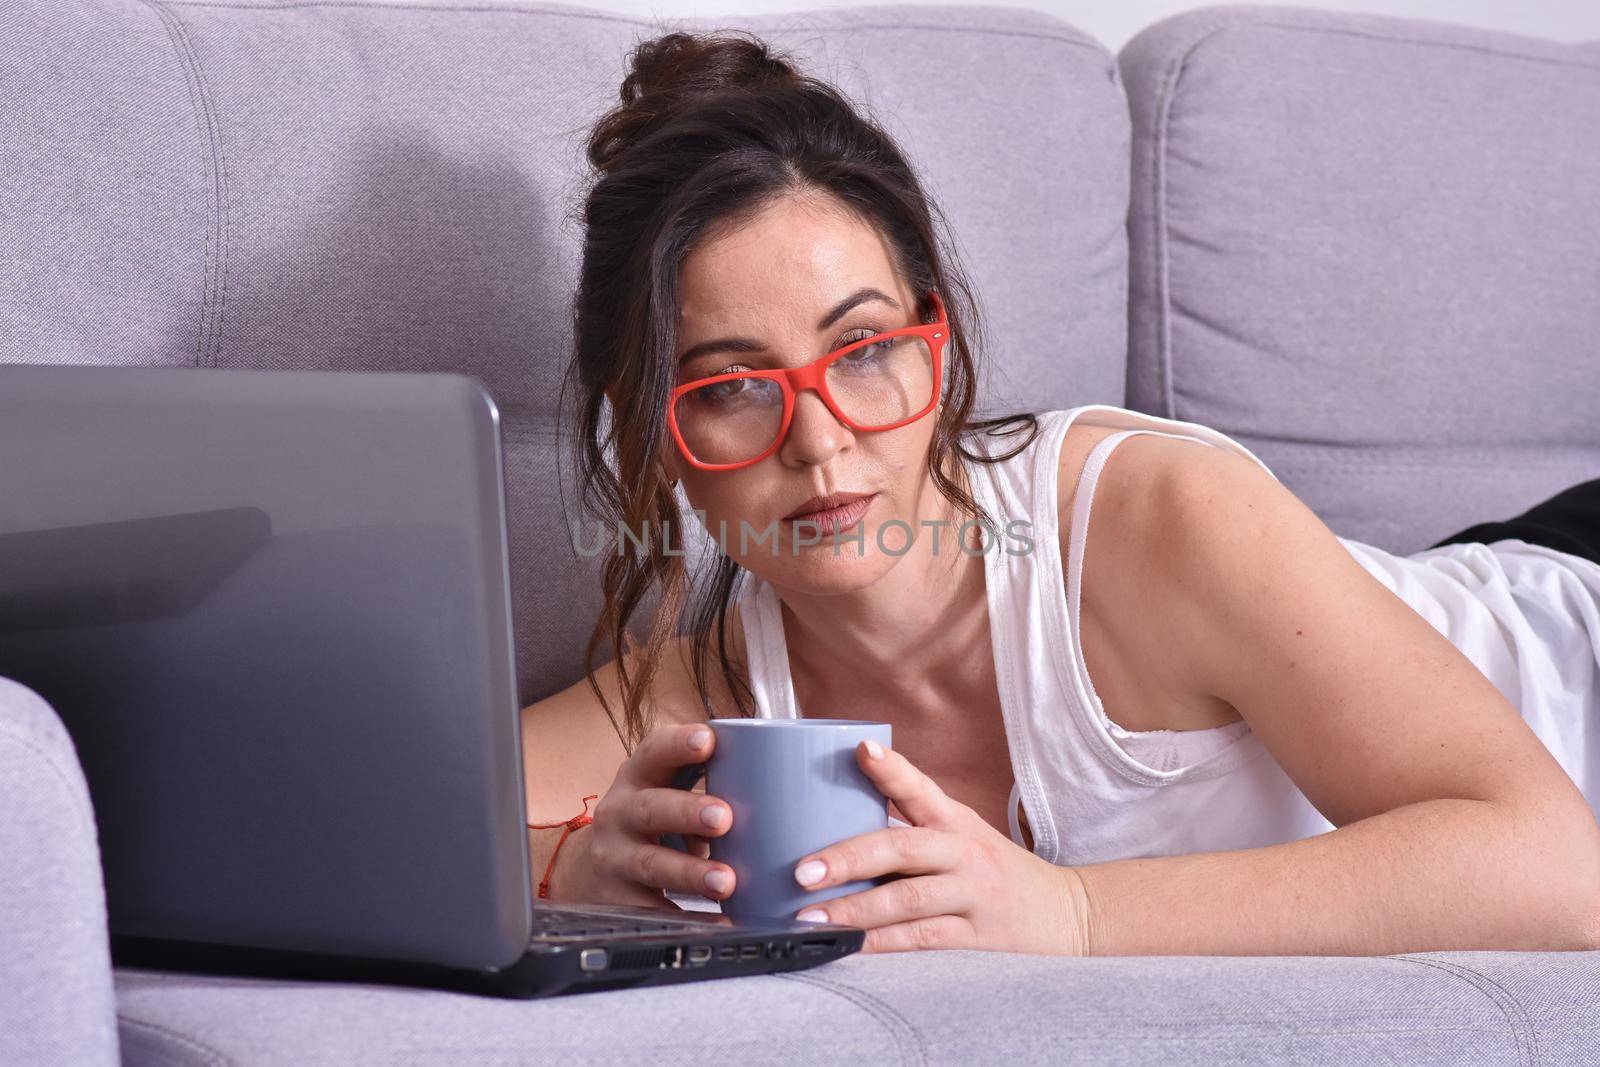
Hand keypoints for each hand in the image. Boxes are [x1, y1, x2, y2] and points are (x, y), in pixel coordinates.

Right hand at [547, 722, 738, 909]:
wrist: (586, 871)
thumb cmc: (647, 821)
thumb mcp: (662, 791)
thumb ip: (704, 785)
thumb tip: (773, 789)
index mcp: (638, 777)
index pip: (654, 751)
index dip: (679, 743)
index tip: (707, 739)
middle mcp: (621, 813)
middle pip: (651, 808)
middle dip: (688, 811)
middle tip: (724, 817)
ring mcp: (614, 857)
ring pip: (650, 863)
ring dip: (690, 872)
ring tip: (726, 881)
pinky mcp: (617, 899)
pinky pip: (652, 910)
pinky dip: (686, 918)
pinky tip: (716, 921)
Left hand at [787, 739, 1091, 954]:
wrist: (1065, 912)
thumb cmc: (994, 869)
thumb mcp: (960, 834)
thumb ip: (908, 825)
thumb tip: (832, 812)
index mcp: (955, 820)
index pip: (921, 788)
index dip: (892, 769)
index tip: (860, 751)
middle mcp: (964, 852)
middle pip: (904, 848)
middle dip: (849, 858)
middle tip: (802, 870)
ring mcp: (973, 895)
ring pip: (909, 900)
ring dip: (856, 910)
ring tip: (812, 916)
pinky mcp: (977, 937)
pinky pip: (923, 940)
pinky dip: (882, 943)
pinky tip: (849, 946)